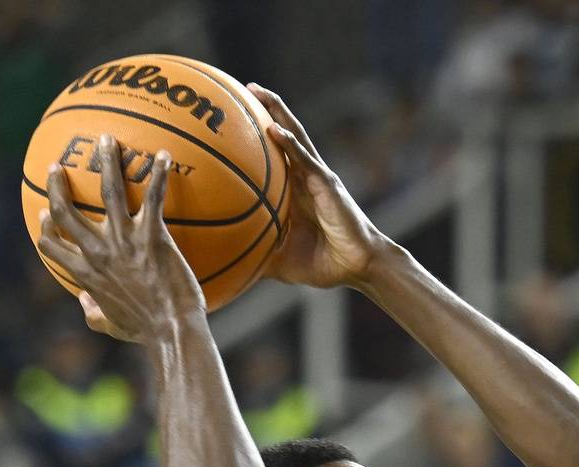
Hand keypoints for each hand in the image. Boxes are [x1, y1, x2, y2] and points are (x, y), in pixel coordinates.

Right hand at [38, 135, 205, 341]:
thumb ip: (93, 313)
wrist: (172, 331)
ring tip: (107, 139)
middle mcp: (97, 252)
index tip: (45, 211)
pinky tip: (166, 155)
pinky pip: (154, 197)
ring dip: (106, 160)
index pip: (50, 244)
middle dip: (57, 183)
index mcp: (84, 273)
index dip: (44, 225)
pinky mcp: (152, 237)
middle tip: (58, 165)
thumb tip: (84, 303)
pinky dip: (159, 173)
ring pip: (107, 190)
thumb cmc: (146, 331)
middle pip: (65, 210)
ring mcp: (124, 241)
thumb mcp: (111, 326)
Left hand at [246, 82, 390, 288]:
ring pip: (295, 137)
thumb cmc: (322, 263)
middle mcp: (306, 177)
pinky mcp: (328, 185)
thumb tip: (221, 263)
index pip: (275, 154)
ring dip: (277, 112)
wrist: (356, 267)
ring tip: (257, 91)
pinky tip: (274, 130)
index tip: (234, 114)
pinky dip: (289, 144)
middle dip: (267, 109)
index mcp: (295, 190)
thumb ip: (254, 253)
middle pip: (285, 134)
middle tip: (244, 87)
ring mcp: (318, 177)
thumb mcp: (279, 259)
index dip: (259, 132)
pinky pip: (306, 160)